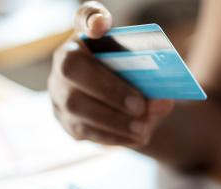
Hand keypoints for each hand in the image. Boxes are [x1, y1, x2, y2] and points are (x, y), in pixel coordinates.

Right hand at [48, 1, 174, 146]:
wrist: (128, 110)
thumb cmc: (135, 82)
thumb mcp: (147, 77)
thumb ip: (155, 81)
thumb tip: (161, 100)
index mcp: (88, 39)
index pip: (83, 18)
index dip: (90, 18)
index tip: (102, 26)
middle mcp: (64, 62)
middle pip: (72, 69)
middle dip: (108, 89)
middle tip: (140, 106)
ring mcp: (59, 93)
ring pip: (76, 107)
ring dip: (113, 120)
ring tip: (142, 129)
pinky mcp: (66, 122)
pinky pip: (85, 131)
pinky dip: (114, 136)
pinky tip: (135, 138)